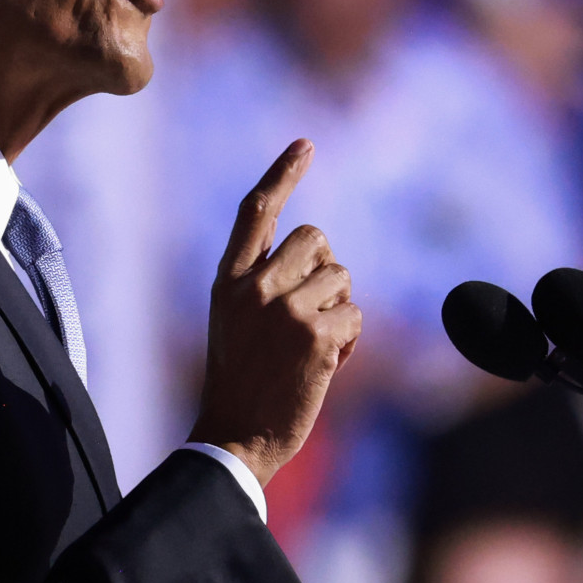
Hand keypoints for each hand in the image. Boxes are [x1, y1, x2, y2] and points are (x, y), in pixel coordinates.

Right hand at [187, 141, 361, 485]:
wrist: (235, 437)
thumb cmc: (240, 383)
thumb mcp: (234, 321)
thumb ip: (261, 282)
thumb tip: (317, 253)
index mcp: (228, 280)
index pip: (257, 210)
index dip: (282, 173)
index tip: (306, 145)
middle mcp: (254, 287)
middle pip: (317, 238)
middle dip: (327, 269)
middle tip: (313, 310)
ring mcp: (284, 309)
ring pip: (342, 278)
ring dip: (339, 310)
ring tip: (312, 347)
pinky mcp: (315, 336)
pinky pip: (354, 314)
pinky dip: (349, 339)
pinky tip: (326, 364)